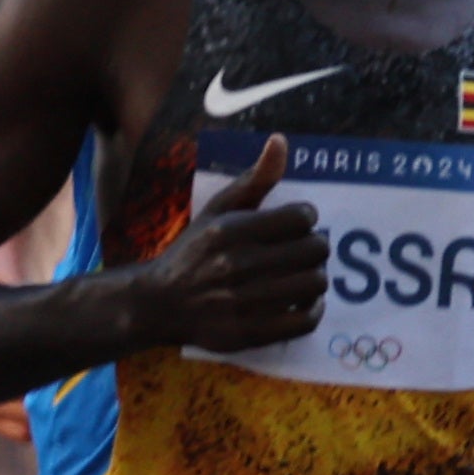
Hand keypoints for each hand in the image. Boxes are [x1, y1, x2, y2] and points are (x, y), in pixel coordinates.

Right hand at [124, 136, 324, 352]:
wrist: (157, 303)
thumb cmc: (194, 251)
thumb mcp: (218, 211)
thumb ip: (254, 180)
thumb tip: (281, 141)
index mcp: (230, 231)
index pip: (302, 217)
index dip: (306, 219)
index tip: (296, 225)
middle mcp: (236, 265)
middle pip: (315, 250)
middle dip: (315, 247)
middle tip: (302, 251)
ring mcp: (242, 302)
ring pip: (315, 283)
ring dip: (316, 277)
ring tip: (302, 274)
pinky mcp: (248, 333)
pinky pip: (306, 321)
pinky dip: (312, 310)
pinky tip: (303, 301)